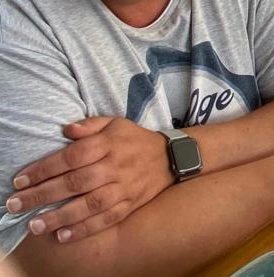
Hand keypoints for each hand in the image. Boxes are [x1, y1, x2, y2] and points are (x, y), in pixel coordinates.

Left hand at [6, 117, 171, 242]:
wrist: (172, 157)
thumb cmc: (135, 140)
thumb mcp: (116, 123)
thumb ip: (90, 125)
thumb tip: (65, 130)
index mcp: (109, 144)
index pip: (72, 156)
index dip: (44, 168)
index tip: (20, 180)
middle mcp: (116, 166)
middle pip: (76, 182)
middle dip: (44, 194)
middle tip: (17, 204)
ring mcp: (124, 187)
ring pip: (91, 204)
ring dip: (62, 216)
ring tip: (36, 224)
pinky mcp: (131, 204)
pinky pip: (108, 218)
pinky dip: (86, 228)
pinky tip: (64, 235)